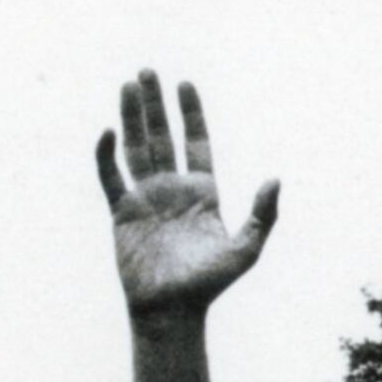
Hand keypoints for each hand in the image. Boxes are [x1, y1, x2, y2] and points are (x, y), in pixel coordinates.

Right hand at [96, 70, 276, 322]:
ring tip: (127, 85)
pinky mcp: (122, 213)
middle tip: (147, 71)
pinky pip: (111, 178)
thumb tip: (275, 178)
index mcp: (202, 192)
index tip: (185, 84)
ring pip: (135, 148)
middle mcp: (172, 189)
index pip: (196, 142)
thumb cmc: (210, 284)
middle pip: (161, 136)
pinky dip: (106, 155)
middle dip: (154, 104)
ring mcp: (145, 199)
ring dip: (131, 117)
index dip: (191, 113)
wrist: (173, 310)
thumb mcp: (246, 248)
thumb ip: (262, 214)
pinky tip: (108, 130)